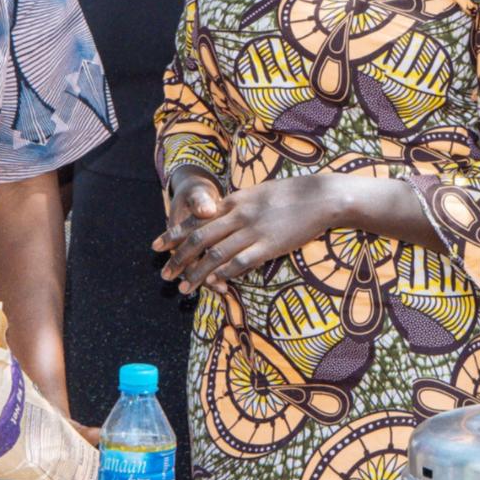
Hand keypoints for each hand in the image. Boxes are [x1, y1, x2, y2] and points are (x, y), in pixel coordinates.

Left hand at [155, 174, 343, 293]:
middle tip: (165, 273)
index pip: (197, 219)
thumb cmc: (292, 194)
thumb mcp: (259, 193)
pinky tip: (213, 284)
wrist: (321, 197)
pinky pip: (240, 262)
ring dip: (197, 272)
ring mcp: (253, 231)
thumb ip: (238, 204)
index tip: (158, 246)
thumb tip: (221, 211)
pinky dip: (224, 274)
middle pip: (200, 238)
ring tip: (184, 287)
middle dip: (179, 257)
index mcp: (235, 201)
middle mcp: (239, 215)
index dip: (175, 234)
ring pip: (216, 254)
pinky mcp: (269, 246)